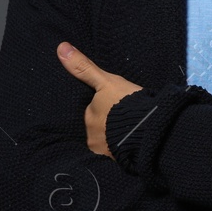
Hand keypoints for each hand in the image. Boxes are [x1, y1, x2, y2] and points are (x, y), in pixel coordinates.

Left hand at [56, 41, 144, 156]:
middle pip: (98, 129)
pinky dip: (122, 152)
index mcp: (89, 117)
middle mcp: (92, 138)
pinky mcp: (118, 163)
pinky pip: (117, 156)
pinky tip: (132, 147)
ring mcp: (105, 152)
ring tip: (129, 133)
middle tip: (122, 120)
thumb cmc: (127, 103)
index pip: (92, 113)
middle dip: (107, 126)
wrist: (151, 128)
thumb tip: (60, 47)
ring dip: (114, 139)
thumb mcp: (106, 81)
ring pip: (107, 143)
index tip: (113, 108)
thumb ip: (84, 67)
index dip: (103, 110)